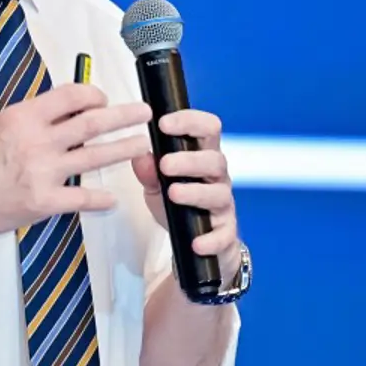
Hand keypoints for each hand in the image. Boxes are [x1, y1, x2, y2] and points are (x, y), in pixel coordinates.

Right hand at [0, 82, 151, 242]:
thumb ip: (24, 119)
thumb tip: (53, 112)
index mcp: (23, 118)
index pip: (71, 97)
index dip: (93, 95)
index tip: (102, 99)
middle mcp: (38, 142)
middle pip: (92, 122)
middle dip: (124, 115)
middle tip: (145, 113)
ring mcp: (44, 173)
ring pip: (96, 157)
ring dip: (124, 149)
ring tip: (142, 145)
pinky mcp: (45, 203)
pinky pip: (82, 199)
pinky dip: (100, 199)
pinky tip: (112, 199)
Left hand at [131, 109, 241, 265]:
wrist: (193, 244)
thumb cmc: (176, 205)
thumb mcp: (156, 187)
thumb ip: (148, 172)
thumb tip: (139, 155)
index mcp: (202, 157)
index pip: (207, 129)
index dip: (189, 122)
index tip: (163, 123)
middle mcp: (217, 178)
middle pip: (215, 160)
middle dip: (190, 160)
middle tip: (165, 164)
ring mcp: (223, 205)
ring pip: (219, 194)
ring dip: (196, 192)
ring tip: (173, 194)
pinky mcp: (226, 233)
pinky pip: (224, 235)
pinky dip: (211, 239)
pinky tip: (195, 242)